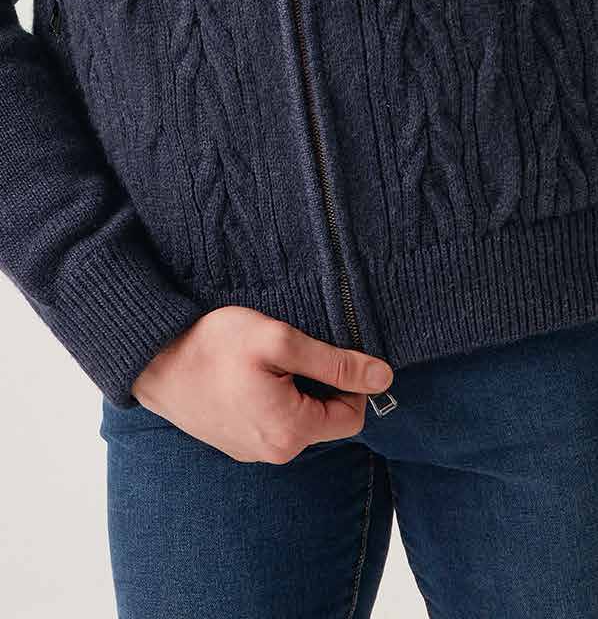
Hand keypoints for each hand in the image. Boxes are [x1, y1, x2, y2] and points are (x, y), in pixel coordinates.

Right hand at [131, 306, 393, 462]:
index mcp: (290, 432)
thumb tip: (384, 377)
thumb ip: (335, 361)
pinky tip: (247, 374)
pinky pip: (270, 423)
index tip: (326, 351)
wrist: (153, 359)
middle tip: (291, 351)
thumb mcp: (280, 340)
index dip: (350, 381)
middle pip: (325, 419)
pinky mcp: (233, 442)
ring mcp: (250, 451)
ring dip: (294, 390)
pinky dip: (270, 398)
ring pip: (297, 420)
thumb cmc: (215, 345)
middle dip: (319, 384)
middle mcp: (274, 452)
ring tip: (265, 361)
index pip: (353, 415)